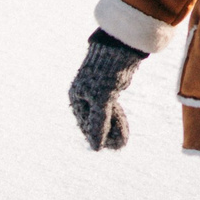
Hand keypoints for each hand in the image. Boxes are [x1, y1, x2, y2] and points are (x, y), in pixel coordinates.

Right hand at [69, 32, 143, 150]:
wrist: (118, 52)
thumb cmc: (105, 75)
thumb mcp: (102, 101)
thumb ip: (99, 123)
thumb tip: (96, 148)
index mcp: (77, 98)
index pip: (85, 124)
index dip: (97, 137)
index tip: (110, 145)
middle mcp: (84, 97)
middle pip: (94, 122)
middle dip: (107, 134)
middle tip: (120, 144)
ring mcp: (96, 94)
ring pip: (104, 117)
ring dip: (113, 128)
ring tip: (123, 140)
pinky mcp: (108, 92)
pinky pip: (110, 110)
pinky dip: (116, 119)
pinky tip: (123, 127)